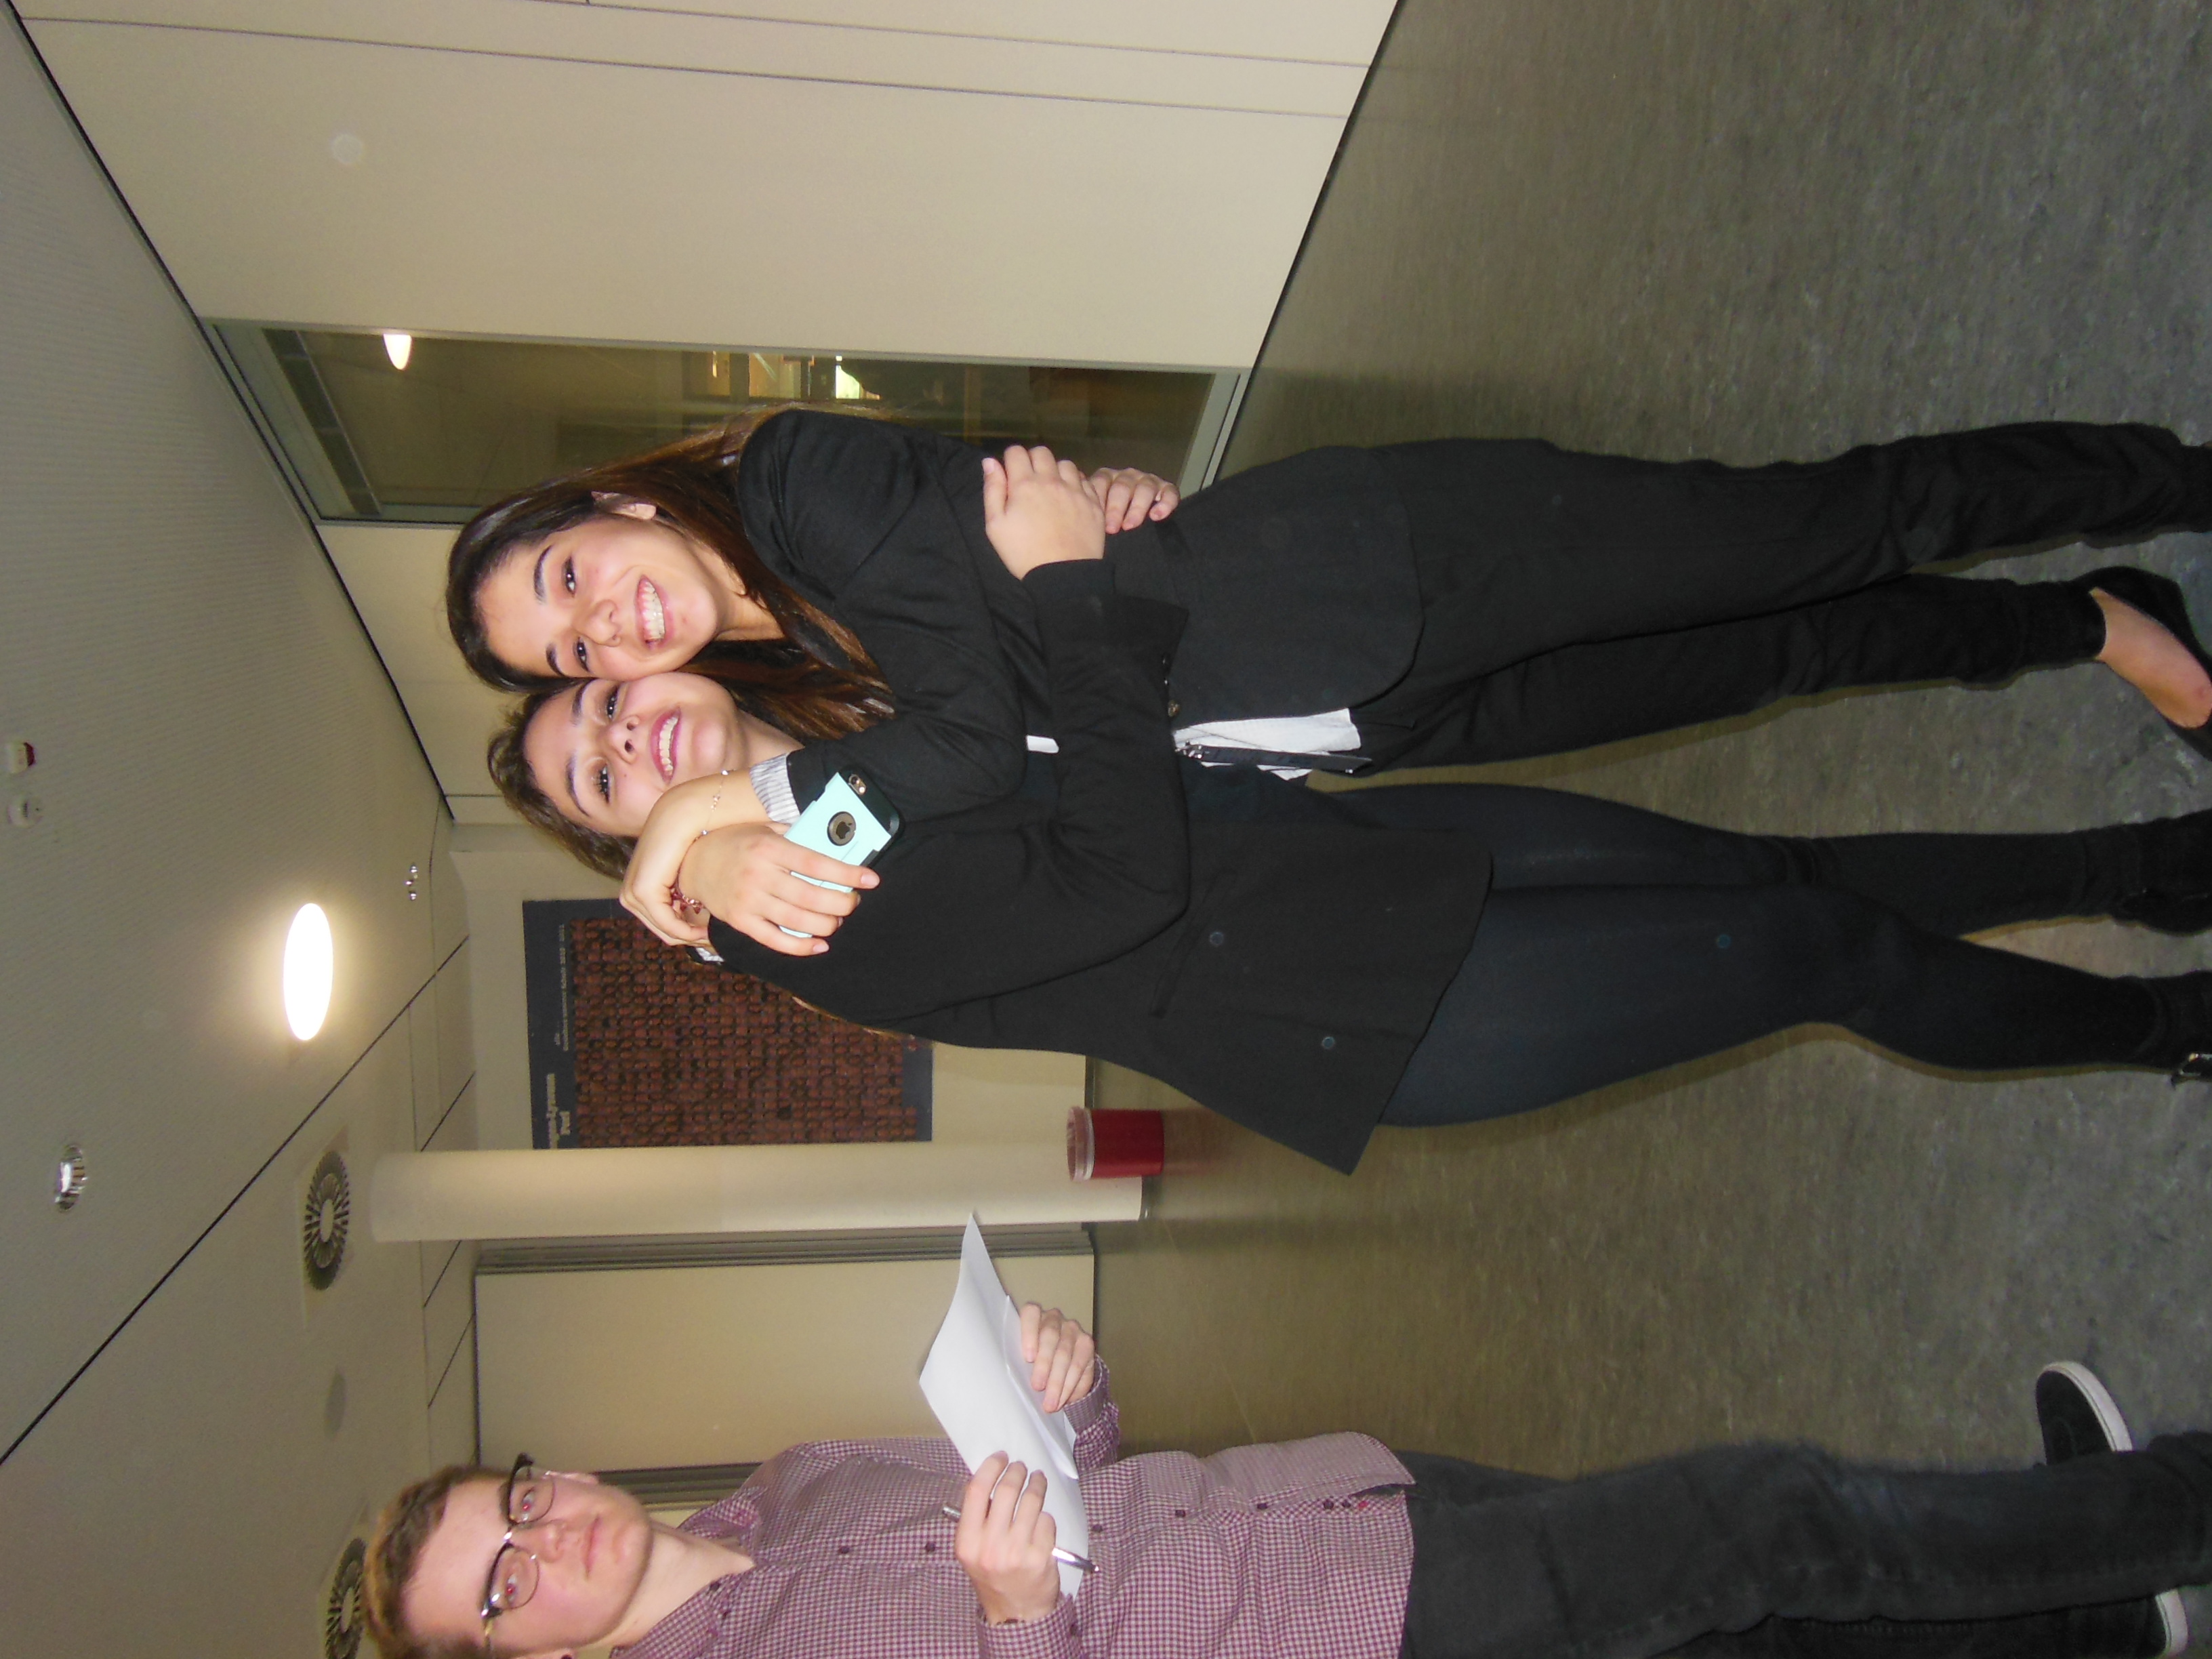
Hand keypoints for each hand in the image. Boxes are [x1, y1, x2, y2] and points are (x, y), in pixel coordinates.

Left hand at [620, 773, 759, 945]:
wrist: (683, 816)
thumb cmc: (691, 839)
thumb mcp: (687, 873)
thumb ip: (687, 892)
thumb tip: (701, 913)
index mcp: (639, 888)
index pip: (661, 923)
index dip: (686, 932)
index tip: (710, 935)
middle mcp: (630, 893)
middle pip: (662, 929)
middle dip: (688, 937)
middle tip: (713, 940)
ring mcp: (633, 893)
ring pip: (664, 929)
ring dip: (689, 935)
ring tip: (711, 934)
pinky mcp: (642, 892)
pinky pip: (667, 923)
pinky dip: (686, 930)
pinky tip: (705, 929)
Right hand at [673, 822, 879, 956]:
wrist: (693, 862)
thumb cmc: (737, 843)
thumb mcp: (765, 830)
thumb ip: (796, 838)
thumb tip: (836, 845)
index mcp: (769, 848)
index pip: (816, 863)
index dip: (847, 873)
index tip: (871, 879)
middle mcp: (758, 875)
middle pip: (812, 896)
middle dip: (842, 903)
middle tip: (853, 902)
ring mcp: (748, 901)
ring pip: (798, 920)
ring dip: (827, 924)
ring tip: (837, 919)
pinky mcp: (741, 922)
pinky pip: (775, 940)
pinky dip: (801, 946)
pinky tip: (820, 945)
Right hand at [955, 1453, 1061, 1625]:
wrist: (1016, 1613)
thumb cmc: (993, 1574)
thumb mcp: (974, 1551)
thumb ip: (978, 1519)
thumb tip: (993, 1477)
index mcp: (967, 1542)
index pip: (976, 1491)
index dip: (990, 1467)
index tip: (1000, 1457)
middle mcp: (989, 1547)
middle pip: (1006, 1491)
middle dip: (1017, 1471)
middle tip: (1021, 1466)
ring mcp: (1016, 1552)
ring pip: (1030, 1501)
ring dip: (1036, 1484)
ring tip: (1037, 1480)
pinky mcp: (1040, 1556)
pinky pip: (1046, 1520)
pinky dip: (1045, 1515)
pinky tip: (1041, 1520)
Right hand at [981, 444, 1106, 578]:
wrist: (1063, 575)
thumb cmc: (1023, 553)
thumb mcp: (996, 526)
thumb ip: (993, 490)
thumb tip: (990, 462)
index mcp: (1024, 484)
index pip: (1016, 452)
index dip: (1011, 459)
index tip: (1011, 474)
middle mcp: (1051, 480)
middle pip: (1042, 452)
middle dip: (1032, 460)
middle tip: (1030, 480)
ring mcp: (1075, 490)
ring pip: (1065, 464)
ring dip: (1056, 470)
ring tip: (1052, 488)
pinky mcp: (1093, 502)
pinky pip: (1085, 480)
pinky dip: (1076, 483)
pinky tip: (1070, 497)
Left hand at [1019, 1303, 1097, 1412]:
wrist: (1058, 1356)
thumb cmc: (1031, 1355)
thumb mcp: (1021, 1353)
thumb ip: (1019, 1359)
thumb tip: (1017, 1383)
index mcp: (1034, 1314)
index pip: (1031, 1314)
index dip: (1029, 1334)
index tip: (1028, 1358)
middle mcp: (1054, 1317)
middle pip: (1050, 1337)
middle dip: (1044, 1365)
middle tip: (1038, 1387)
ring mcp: (1073, 1329)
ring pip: (1067, 1354)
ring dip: (1059, 1382)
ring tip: (1052, 1403)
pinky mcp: (1087, 1344)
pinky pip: (1082, 1366)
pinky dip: (1074, 1386)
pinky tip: (1067, 1400)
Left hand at [1086, 466, 1178, 532]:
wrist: (1132, 535)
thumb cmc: (1108, 522)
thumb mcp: (1093, 513)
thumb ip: (1083, 503)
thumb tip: (1070, 494)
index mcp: (1107, 478)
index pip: (1101, 482)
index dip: (1099, 500)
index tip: (1094, 519)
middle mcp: (1126, 476)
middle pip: (1122, 486)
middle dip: (1116, 508)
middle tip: (1111, 529)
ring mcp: (1147, 481)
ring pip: (1144, 487)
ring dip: (1137, 507)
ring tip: (1130, 526)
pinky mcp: (1166, 489)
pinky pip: (1168, 492)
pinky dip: (1164, 503)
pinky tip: (1156, 517)